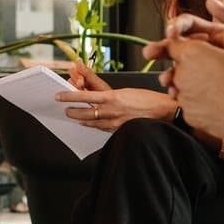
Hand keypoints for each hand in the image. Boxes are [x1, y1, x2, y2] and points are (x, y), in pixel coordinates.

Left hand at [54, 62, 176, 131]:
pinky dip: (95, 126)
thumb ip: (112, 96)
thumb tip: (101, 100)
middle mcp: (112, 111)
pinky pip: (103, 129)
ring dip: (82, 120)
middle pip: (85, 113)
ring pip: (92, 123)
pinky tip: (92, 125)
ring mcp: (115, 123)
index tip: (59, 96)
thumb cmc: (149, 100)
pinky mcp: (120, 131)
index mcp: (112, 97)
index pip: (85, 97)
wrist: (164, 112)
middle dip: (72, 111)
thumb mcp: (127, 92)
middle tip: (65, 110)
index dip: (70, 97)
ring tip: (75, 117)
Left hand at [153, 25, 223, 146]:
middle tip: (214, 68)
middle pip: (177, 66)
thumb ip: (223, 34)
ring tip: (220, 85)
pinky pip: (190, 104)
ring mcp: (184, 98)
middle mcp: (182, 76)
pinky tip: (219, 100)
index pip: (171, 44)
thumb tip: (216, 35)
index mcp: (191, 54)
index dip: (181, 44)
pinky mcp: (189, 116)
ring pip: (182, 86)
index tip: (190, 48)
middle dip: (191, 65)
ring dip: (195, 83)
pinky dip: (199, 101)